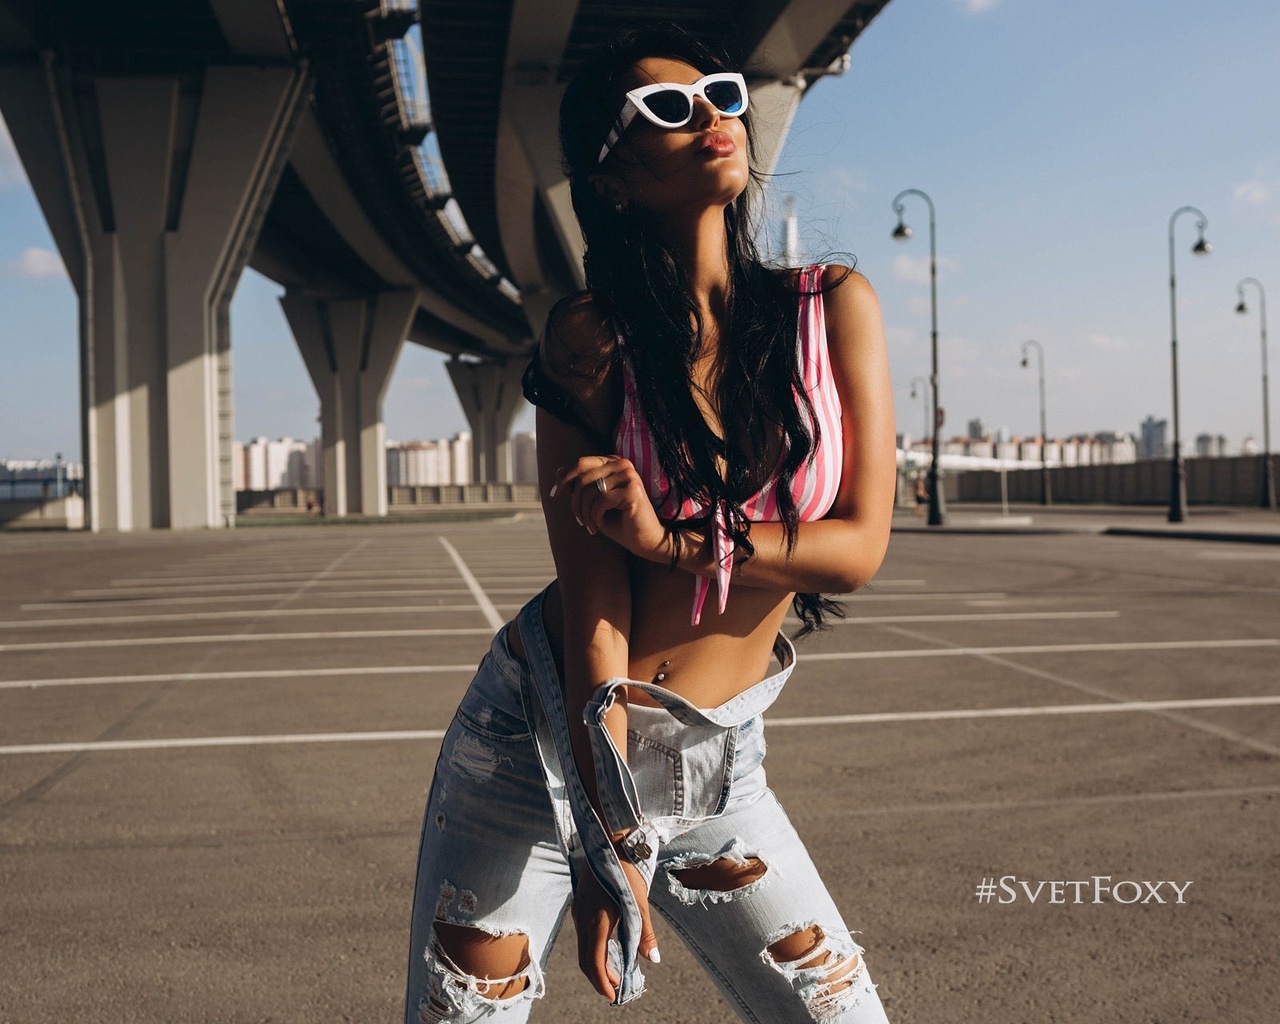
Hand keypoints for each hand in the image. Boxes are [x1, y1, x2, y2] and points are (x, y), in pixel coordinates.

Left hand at [552, 456, 669, 562]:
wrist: (645, 541)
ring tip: (591, 525)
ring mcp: (629, 475)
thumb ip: (578, 487)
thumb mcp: (593, 502)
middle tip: (580, 521)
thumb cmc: (619, 522)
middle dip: (575, 502)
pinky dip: (595, 516)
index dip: (565, 479)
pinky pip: (600, 501)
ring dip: (585, 513)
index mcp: (613, 463)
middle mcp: (622, 464)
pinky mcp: (632, 490)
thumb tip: (558, 472)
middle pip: (583, 477)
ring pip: (590, 490)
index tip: (554, 494)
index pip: (582, 463)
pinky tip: (601, 525)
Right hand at [570, 854, 659, 1000]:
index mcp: (597, 920)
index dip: (602, 982)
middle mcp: (582, 918)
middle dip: (598, 978)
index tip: (614, 996)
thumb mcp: (639, 903)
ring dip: (595, 964)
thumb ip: (644, 933)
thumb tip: (652, 960)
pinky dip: (592, 949)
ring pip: (582, 947)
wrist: (610, 840)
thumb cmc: (628, 870)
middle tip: (615, 989)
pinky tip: (606, 948)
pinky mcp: (579, 904)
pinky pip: (582, 935)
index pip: (594, 962)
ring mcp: (578, 910)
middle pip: (585, 959)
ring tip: (613, 972)